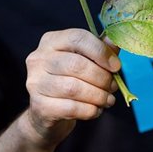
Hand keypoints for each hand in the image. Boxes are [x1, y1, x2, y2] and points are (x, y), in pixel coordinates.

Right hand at [23, 29, 119, 148]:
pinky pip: (70, 108)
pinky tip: (96, 110)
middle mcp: (39, 59)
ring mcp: (36, 83)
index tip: (116, 66)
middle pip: (76, 64)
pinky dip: (89, 110)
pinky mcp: (39, 106)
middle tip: (113, 86)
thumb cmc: (70, 80)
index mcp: (51, 41)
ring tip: (107, 99)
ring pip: (73, 88)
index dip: (101, 51)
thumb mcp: (85, 60)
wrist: (47, 113)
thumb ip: (100, 49)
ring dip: (97, 95)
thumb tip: (116, 40)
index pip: (77, 38)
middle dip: (101, 77)